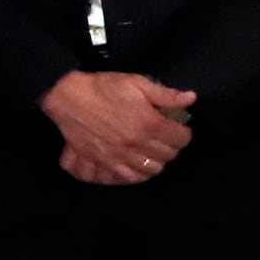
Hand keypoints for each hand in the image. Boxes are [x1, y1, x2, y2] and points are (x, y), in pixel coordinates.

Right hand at [45, 69, 196, 187]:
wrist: (68, 98)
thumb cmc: (103, 88)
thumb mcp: (136, 82)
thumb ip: (165, 94)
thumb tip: (191, 98)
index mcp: (150, 123)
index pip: (181, 138)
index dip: (183, 131)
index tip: (178, 126)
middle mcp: (139, 144)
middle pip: (169, 155)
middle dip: (172, 145)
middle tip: (166, 136)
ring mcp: (122, 156)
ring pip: (153, 168)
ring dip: (157, 160)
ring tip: (152, 150)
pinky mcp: (107, 163)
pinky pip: (132, 177)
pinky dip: (140, 173)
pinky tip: (138, 162)